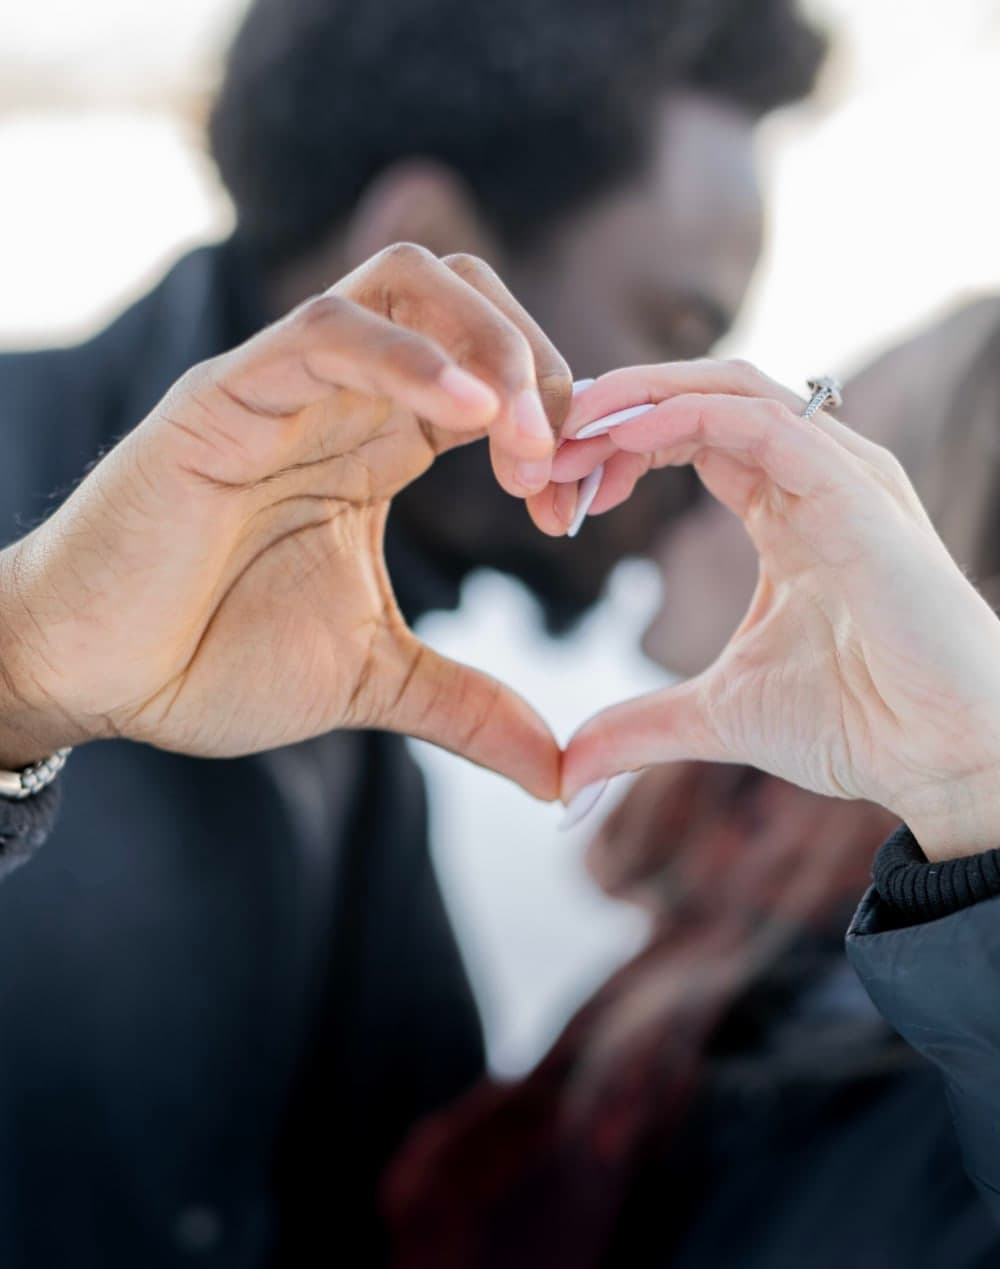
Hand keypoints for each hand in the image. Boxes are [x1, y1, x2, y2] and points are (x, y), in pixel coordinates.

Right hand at [0, 245, 569, 797]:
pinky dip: (409, 357)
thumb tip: (560, 774)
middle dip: (538, 364)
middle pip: (465, 297)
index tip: (571, 509)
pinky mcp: (225, 396)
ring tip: (525, 442)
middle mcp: (340, 399)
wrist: (96, 678)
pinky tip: (471, 415)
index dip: (555, 422)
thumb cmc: (213, 659)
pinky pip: (325, 332)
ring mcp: (283, 387)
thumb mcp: (373, 681)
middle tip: (557, 465)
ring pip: (406, 286)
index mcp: (379, 446)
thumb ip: (469, 709)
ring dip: (492, 349)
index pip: (492, 375)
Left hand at [557, 360, 999, 858]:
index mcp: (785, 507)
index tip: (551, 492)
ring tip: (566, 438)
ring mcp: (839, 474)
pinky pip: (759, 421)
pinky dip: (681, 416)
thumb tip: (566, 768)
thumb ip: (640, 725)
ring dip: (635, 402)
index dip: (613, 449)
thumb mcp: (718, 714)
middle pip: (697, 397)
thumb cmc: (857, 723)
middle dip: (610, 415)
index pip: (688, 435)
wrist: (944, 758)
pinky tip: (620, 441)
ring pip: (726, 388)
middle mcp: (813, 474)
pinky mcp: (856, 490)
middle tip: (537, 454)